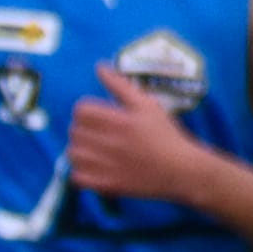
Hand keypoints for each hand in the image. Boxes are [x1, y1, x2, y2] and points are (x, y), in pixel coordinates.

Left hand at [68, 64, 209, 205]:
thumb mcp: (147, 104)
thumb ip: (120, 85)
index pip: (81, 110)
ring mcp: (107, 166)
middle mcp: (111, 142)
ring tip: (93, 149)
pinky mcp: (106, 185)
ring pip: (72, 154)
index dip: (85, 111)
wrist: (180, 170)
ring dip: (79, 149)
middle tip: (97, 133)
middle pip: (75, 131)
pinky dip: (80, 172)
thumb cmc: (165, 134)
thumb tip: (99, 66)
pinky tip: (93, 167)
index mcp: (120, 120)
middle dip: (82, 129)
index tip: (96, 117)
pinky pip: (76, 177)